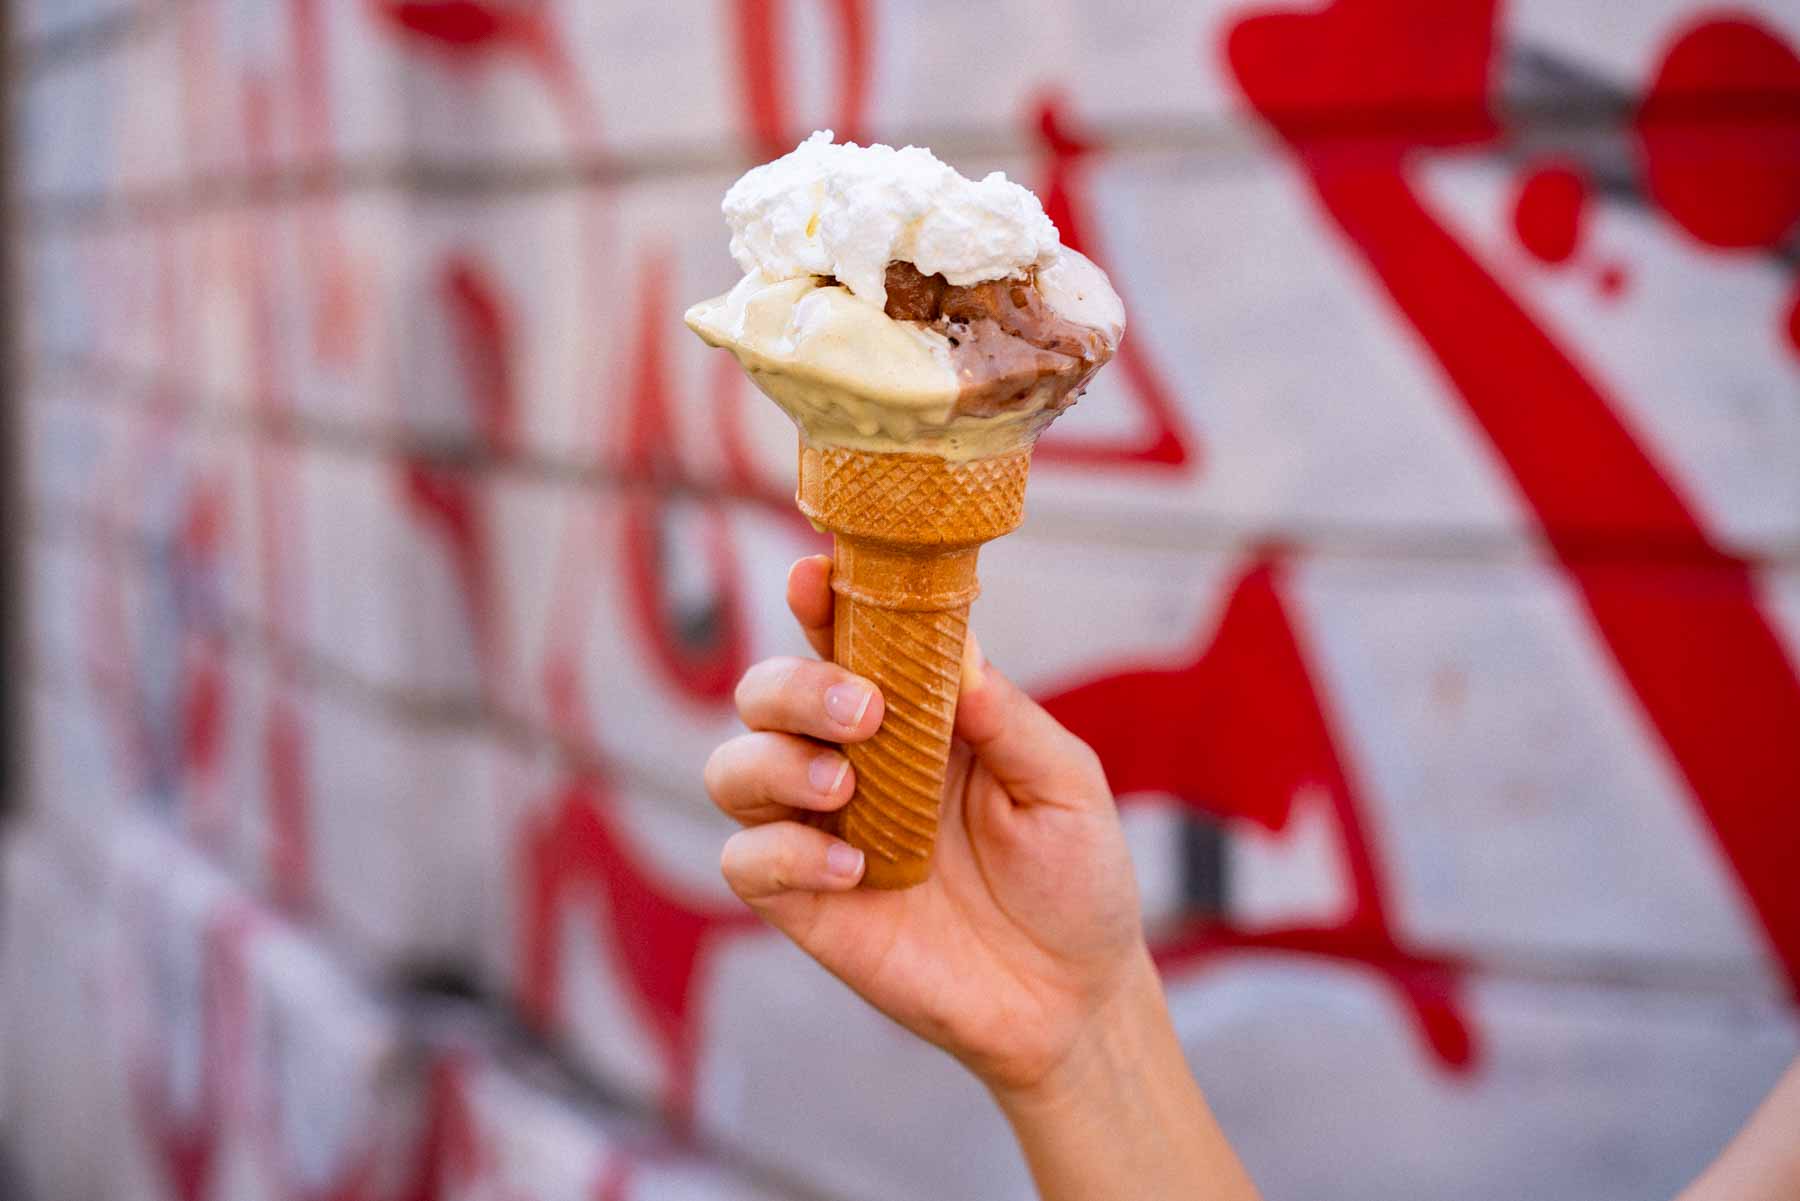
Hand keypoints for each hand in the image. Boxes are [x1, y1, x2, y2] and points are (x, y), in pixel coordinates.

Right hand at [705, 554, 1151, 1095]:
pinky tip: (856, 871)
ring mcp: (823, 832)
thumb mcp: (1064, 785)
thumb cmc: (1075, 880)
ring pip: (733, 767)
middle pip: (766, 693)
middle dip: (796, 686)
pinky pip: (744, 861)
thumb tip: (952, 650)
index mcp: (914, 717)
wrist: (1073, 1000)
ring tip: (847, 787)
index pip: (845, 642)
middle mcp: (855, 764)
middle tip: (865, 714)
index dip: (819, 603)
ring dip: (773, 760)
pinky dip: (784, 853)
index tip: (815, 578)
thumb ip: (1005, 715)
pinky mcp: (807, 904)